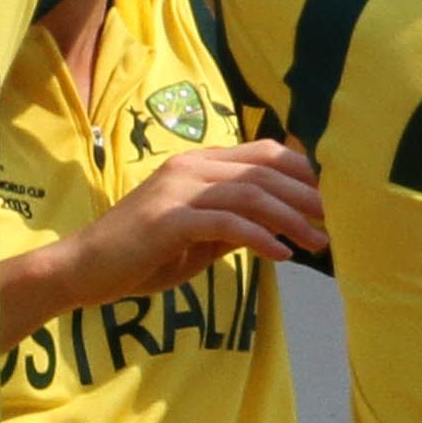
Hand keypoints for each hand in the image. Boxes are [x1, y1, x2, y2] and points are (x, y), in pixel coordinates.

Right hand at [31, 142, 326, 308]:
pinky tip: (281, 255)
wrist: (82, 268)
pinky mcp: (169, 220)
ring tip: (319, 243)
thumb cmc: (137, 256)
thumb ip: (231, 225)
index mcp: (197, 164)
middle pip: (265, 170)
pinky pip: (227, 223)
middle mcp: (190, 167)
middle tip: (338, 222)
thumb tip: (274, 228)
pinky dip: (260, 237)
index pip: (263, 154)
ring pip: (251, 194)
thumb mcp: (195, 238)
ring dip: (292, 219)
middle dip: (307, 196)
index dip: (302, 174)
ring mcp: (178, 191)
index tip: (331, 200)